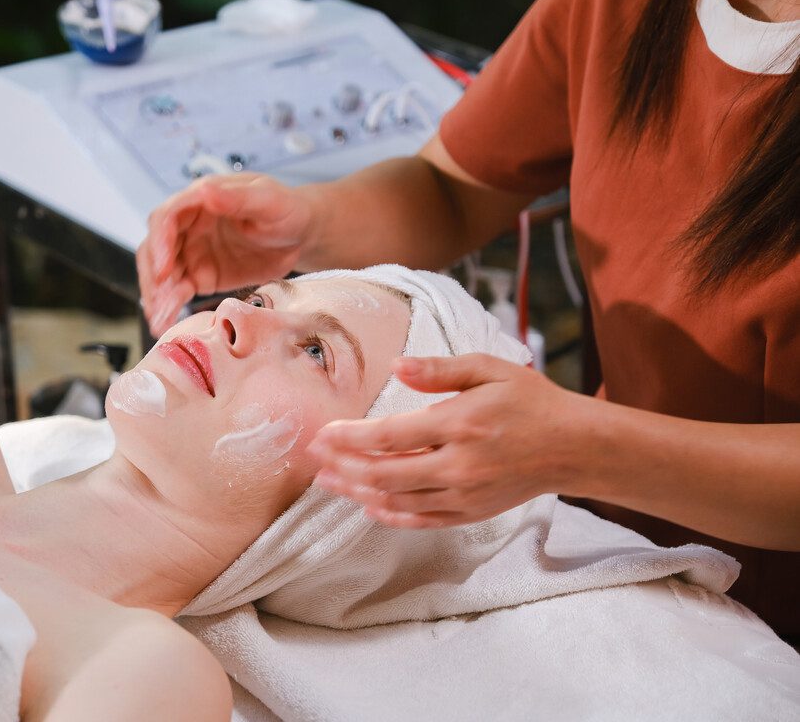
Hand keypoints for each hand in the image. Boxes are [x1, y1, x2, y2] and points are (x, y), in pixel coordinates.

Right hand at [137, 173, 317, 335]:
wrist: (301, 236)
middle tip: (159, 301)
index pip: (167, 217)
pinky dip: (169, 306)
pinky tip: (166, 322)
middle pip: (155, 247)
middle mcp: (189, 224)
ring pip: (161, 273)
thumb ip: (238, 198)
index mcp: (201, 199)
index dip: (160, 242)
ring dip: (157, 296)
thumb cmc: (287, 209)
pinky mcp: (200, 275)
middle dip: (153, 275)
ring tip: (160, 319)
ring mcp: (192, 251)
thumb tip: (205, 191)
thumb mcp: (269, 201)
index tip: (164, 269)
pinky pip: (178, 291)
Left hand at [307, 354, 596, 528]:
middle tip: (314, 459)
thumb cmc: (530, 402)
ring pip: (396, 500)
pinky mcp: (470, 512)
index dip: (349, 437)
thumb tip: (396, 366)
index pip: (388, 436)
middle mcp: (457, 465)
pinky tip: (368, 506)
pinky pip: (420, 519)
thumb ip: (440, 368)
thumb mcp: (489, 369)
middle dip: (342, 467)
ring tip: (329, 481)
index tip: (322, 434)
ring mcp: (463, 494)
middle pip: (383, 474)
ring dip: (357, 492)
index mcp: (459, 424)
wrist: (572, 447)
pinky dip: (390, 515)